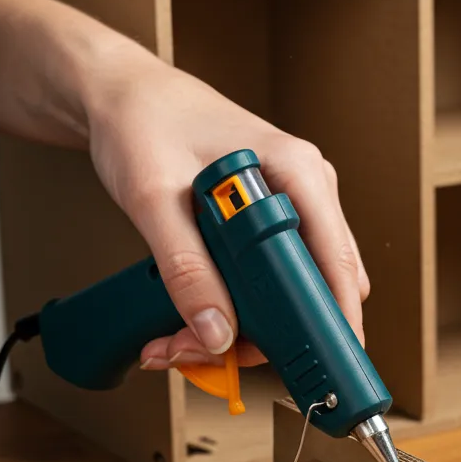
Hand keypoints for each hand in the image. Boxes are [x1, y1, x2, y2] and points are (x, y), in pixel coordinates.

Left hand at [84, 46, 370, 368]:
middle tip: (205, 351)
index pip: (338, 263)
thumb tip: (217, 332)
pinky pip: (270, 279)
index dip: (333, 321)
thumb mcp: (155, 198)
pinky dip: (234, 308)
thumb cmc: (143, 123)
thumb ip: (186, 268)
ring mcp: (291, 206)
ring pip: (292, 291)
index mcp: (297, 171)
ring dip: (243, 327)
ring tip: (180, 337)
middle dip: (267, 333)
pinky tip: (193, 315)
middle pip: (319, 287)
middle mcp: (306, 189)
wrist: (123, 96)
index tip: (316, 365)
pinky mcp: (269, 221)